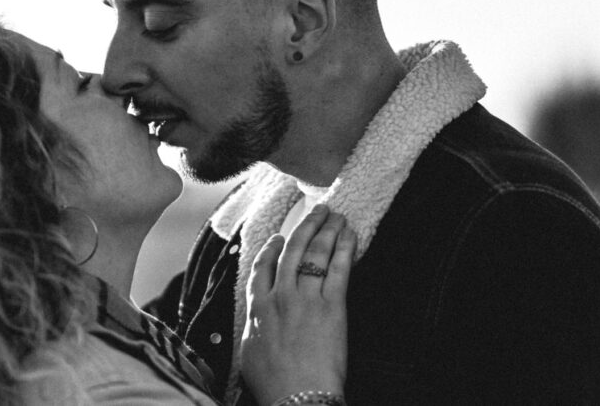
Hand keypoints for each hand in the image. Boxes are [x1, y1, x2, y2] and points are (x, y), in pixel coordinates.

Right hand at [239, 205, 355, 404]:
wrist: (296, 396)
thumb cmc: (272, 383)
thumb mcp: (249, 351)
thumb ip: (254, 328)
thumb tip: (256, 321)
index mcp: (258, 307)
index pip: (263, 267)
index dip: (272, 248)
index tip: (279, 237)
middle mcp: (280, 296)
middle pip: (292, 251)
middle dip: (306, 226)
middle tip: (317, 210)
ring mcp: (306, 299)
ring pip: (315, 254)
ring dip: (326, 230)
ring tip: (336, 216)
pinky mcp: (332, 308)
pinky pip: (338, 270)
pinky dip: (344, 250)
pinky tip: (350, 236)